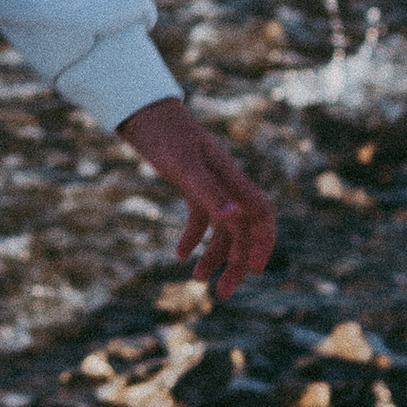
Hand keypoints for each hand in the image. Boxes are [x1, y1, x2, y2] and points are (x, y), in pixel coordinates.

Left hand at [119, 97, 276, 293]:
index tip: (252, 271)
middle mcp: (225, 184)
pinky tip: (178, 255)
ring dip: (214, 255)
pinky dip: (192, 237)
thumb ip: (209, 192)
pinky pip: (200, 217)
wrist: (144, 112)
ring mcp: (209, 185)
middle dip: (235, 262)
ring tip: (196, 279)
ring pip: (222, 228)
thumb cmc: (166, 136)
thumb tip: (235, 219)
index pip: (261, 215)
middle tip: (222, 294)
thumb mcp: (185, 166)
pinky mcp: (192, 185)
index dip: (263, 243)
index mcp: (232, 179)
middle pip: (242, 230)